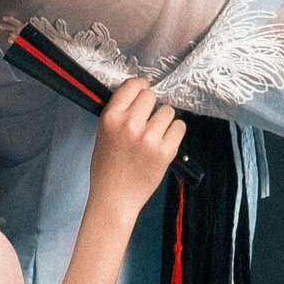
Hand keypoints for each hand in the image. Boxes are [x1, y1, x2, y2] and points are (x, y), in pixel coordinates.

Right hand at [86, 77, 185, 220]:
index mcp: (110, 118)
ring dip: (164, 120)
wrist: (114, 198)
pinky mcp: (165, 152)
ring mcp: (148, 138)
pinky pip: (180, 127)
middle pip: (151, 96)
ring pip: (168, 111)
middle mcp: (129, 125)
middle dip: (151, 105)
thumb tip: (139, 93)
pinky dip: (175, 132)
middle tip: (148, 119)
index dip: (141, 87)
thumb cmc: (107, 168)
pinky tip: (164, 141)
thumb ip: (119, 113)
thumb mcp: (103, 134)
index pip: (132, 86)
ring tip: (155, 134)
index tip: (144, 91)